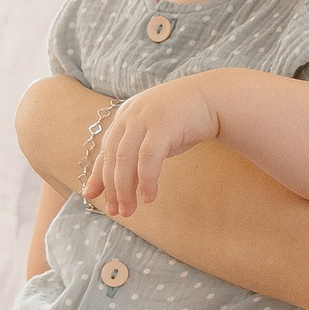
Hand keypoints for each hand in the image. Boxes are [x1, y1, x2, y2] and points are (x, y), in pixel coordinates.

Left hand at [82, 76, 221, 216]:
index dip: (98, 175)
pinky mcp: (163, 125)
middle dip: (112, 187)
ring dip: (125, 189)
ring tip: (130, 210)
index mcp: (125, 115)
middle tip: (116, 211)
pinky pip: (148, 158)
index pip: (106, 150)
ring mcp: (145, 118)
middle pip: (112, 157)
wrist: (217, 97)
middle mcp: (131, 115)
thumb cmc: (187, 118)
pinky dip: (147, 180)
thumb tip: (121, 179)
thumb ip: (138, 149)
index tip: (92, 197)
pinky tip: (149, 197)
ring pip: (125, 160)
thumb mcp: (157, 132)